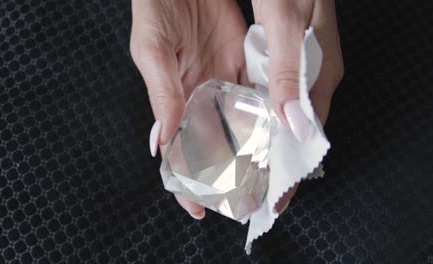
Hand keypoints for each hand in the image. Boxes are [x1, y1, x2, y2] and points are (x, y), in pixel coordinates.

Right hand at [130, 0, 247, 218]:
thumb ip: (161, 92)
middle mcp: (199, 97)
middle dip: (228, 172)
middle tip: (246, 198)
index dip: (185, 181)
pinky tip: (280, 129)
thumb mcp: (153, 50)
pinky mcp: (242, 62)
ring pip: (240, 122)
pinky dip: (268, 111)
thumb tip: (162, 141)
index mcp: (174, 101)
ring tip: (268, 174)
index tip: (200, 209)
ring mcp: (222, 81)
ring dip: (253, 147)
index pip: (178, 150)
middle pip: (214, 144)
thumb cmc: (156, 9)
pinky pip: (257, 92)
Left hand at [252, 0, 343, 211]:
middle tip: (250, 187)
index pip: (307, 133)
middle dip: (273, 158)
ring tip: (239, 164)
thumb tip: (295, 125)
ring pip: (280, 112)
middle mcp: (313, 75)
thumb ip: (288, 73)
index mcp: (322, 73)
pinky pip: (270, 92)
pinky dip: (255, 110)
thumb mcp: (286, 24)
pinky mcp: (283, 56)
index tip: (275, 196)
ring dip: (262, 136)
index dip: (290, 165)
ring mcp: (298, 66)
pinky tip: (237, 121)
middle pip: (293, 127)